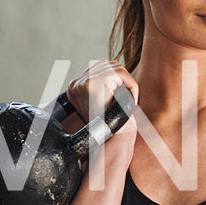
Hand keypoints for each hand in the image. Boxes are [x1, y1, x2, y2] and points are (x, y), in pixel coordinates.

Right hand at [72, 61, 137, 184]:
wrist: (114, 140)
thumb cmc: (112, 124)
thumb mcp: (103, 101)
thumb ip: (103, 86)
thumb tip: (110, 68)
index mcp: (75, 87)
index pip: (100, 68)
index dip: (116, 79)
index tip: (122, 94)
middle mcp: (75, 84)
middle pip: (108, 64)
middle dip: (123, 79)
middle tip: (128, 97)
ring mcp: (82, 83)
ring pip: (115, 67)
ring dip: (127, 82)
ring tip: (128, 99)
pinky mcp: (92, 83)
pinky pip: (120, 73)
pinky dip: (130, 84)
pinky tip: (130, 99)